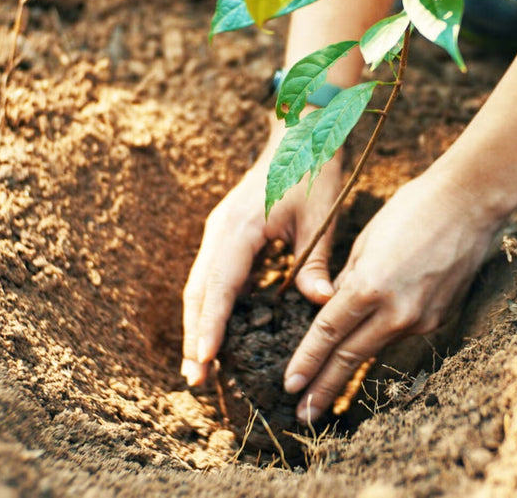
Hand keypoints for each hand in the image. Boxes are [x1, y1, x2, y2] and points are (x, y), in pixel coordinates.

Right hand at [180, 115, 342, 385]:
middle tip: (194, 380)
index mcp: (241, 228)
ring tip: (199, 364)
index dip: (210, 326)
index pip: (220, 286)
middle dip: (195, 335)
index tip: (203, 361)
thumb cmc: (312, 172)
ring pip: (201, 283)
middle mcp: (221, 230)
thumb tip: (322, 303)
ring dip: (198, 322)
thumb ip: (315, 262)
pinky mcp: (227, 231)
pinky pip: (213, 273)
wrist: (300, 135)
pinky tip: (218, 328)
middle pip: (199, 290)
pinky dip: (211, 303)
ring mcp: (220, 230)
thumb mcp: (320, 217)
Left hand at [282, 168, 501, 422]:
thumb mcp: (367, 239)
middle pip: (351, 356)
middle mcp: (397, 310)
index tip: (289, 385)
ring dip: (352, 367)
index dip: (307, 361)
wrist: (470, 203)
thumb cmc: (413, 209)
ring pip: (377, 345)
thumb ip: (348, 280)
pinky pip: (403, 331)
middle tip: (303, 415)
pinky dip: (383, 336)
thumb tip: (334, 305)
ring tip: (329, 391)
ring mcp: (422, 318)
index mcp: (370, 285)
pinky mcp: (440, 317)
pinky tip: (372, 340)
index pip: (329, 333)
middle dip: (324, 387)